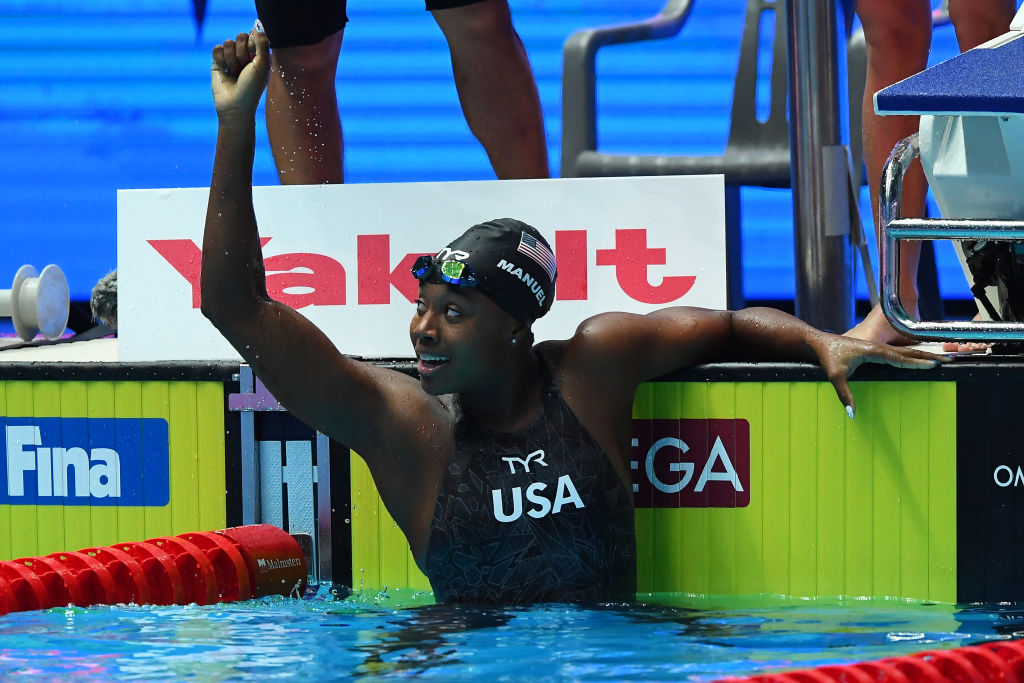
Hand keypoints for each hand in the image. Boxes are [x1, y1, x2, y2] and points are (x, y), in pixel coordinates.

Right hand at [211, 25, 269, 118]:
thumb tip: (257, 23)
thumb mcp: (262, 64)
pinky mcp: (217, 62)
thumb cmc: (252, 88)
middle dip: (242, 52)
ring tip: (235, 73)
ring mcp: (231, 58)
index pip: (253, 35)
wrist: (235, 105)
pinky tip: (225, 71)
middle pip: (240, 36)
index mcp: (259, 55)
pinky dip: (221, 60)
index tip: (254, 59)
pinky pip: (217, 48)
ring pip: (228, 42)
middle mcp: (245, 55)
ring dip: (232, 59)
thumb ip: (262, 42)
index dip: (252, 45)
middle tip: (244, 68)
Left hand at [816, 335, 943, 417]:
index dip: (917, 362)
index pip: (900, 358)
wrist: (820, 343)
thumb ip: (845, 395)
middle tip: (946, 360)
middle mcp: (878, 347)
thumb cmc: (828, 357)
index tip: (933, 365)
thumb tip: (852, 413)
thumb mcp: (835, 377)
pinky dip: (909, 355)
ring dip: (920, 354)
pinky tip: (916, 358)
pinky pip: (896, 352)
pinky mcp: (874, 349)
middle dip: (927, 356)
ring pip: (903, 351)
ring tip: (938, 358)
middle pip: (907, 352)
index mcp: (873, 351)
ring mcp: (877, 347)